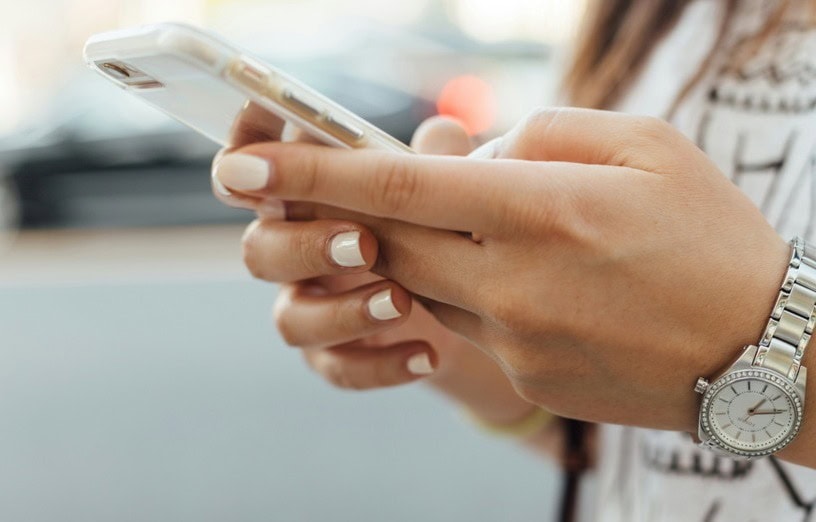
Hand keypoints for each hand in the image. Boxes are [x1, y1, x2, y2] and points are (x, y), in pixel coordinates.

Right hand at [212, 114, 532, 422]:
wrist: (467, 306)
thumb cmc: (438, 225)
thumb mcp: (443, 188)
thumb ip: (436, 159)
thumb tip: (443, 133)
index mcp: (307, 197)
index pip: (253, 171)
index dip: (244, 155)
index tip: (258, 155)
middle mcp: (296, 250)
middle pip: (260, 250)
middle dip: (305, 246)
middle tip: (365, 244)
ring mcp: (311, 306)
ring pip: (290, 319)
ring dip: (342, 311)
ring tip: (403, 302)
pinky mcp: (334, 355)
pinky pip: (337, 368)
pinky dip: (381, 364)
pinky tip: (427, 354)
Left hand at [213, 107, 791, 434]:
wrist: (762, 351)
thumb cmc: (712, 234)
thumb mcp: (644, 146)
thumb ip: (544, 134)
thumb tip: (476, 152)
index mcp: (545, 210)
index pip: (399, 186)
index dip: (312, 172)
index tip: (243, 166)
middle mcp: (516, 282)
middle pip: (389, 240)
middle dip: (349, 211)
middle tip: (333, 187)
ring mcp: (515, 340)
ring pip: (421, 283)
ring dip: (421, 247)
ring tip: (480, 226)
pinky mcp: (523, 375)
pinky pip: (464, 323)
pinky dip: (467, 288)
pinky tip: (523, 277)